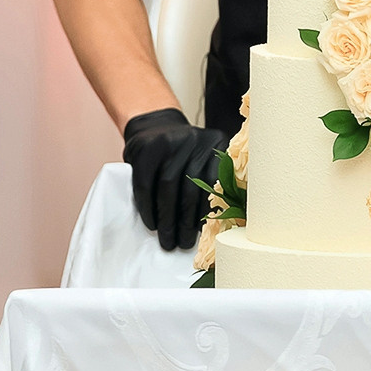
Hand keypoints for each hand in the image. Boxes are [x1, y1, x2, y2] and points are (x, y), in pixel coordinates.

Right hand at [122, 109, 227, 251]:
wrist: (154, 127)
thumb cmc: (184, 156)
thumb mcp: (205, 160)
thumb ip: (216, 182)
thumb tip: (224, 222)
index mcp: (218, 144)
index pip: (215, 184)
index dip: (209, 212)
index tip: (205, 235)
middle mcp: (195, 140)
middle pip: (191, 188)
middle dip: (187, 221)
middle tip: (184, 243)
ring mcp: (169, 142)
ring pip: (168, 188)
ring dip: (167, 220)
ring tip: (168, 239)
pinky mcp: (146, 149)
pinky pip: (146, 185)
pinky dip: (148, 208)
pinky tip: (152, 224)